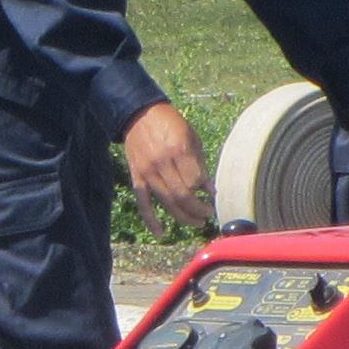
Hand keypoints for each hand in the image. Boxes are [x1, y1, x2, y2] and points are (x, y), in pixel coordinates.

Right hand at [121, 101, 211, 225]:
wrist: (140, 115)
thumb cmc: (171, 124)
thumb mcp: (191, 137)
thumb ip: (200, 164)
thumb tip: (210, 190)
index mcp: (178, 150)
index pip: (194, 181)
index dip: (205, 192)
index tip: (212, 197)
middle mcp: (161, 163)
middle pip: (181, 195)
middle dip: (197, 210)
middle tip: (207, 215)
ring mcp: (147, 172)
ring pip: (166, 202)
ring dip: (183, 217)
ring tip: (196, 223)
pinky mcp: (137, 178)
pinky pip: (143, 203)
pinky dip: (151, 220)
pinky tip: (161, 233)